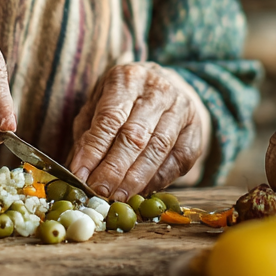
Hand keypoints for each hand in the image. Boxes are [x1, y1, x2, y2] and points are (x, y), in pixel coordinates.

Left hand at [67, 63, 209, 201]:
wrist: (165, 85)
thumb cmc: (123, 98)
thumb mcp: (99, 104)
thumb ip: (88, 134)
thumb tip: (79, 171)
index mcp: (128, 78)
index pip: (110, 118)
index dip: (95, 150)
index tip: (81, 176)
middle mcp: (159, 89)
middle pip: (135, 135)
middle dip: (115, 169)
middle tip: (99, 191)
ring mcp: (182, 109)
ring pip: (159, 149)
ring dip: (136, 178)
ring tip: (117, 196)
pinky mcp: (195, 130)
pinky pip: (178, 160)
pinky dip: (159, 179)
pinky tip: (142, 190)